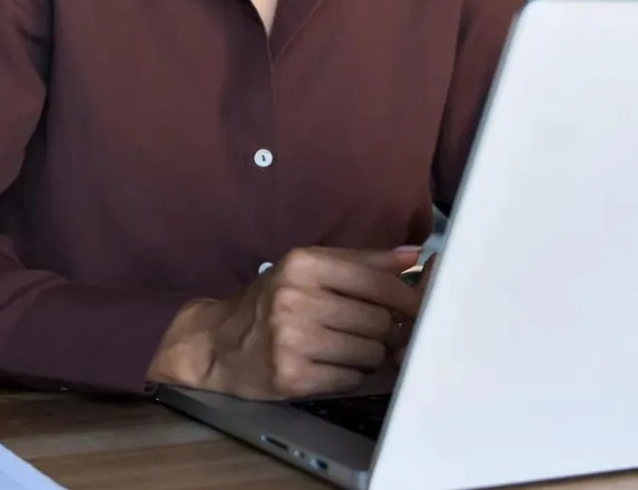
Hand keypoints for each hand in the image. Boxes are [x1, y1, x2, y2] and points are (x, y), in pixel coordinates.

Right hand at [149, 246, 422, 400]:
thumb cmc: (271, 302)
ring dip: (368, 355)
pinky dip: (349, 375)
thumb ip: (362, 261)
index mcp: (303, 264)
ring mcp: (291, 340)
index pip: (380, 283)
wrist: (218, 344)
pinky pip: (351, 379)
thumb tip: (414, 257)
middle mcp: (295, 298)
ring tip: (345, 348)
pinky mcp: (291, 376)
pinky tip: (328, 365)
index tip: (419, 308)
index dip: (408, 299)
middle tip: (372, 331)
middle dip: (384, 330)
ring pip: (370, 352)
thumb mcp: (307, 268)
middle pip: (379, 321)